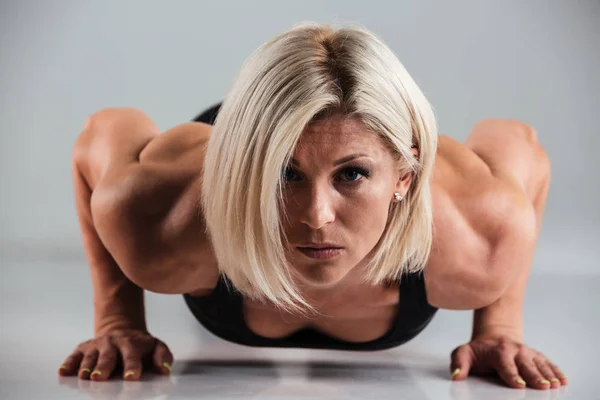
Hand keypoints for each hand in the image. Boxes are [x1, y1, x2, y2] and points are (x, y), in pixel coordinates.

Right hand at [57, 329, 172, 380]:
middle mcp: (113, 343)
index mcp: (132, 343)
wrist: (122, 331)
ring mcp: (97, 345)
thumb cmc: (141, 346)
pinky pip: (75, 355)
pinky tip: (63, 372)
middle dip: (103, 366)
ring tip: (84, 377)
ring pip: (90, 356)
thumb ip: (163, 357)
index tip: (131, 377)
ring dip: (86, 366)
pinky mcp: (84, 348)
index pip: (132, 355)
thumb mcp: (156, 347)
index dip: (132, 366)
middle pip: (108, 355)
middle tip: (99, 378)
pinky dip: (69, 363)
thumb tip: (164, 370)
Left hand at [450, 336, 567, 389]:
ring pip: (539, 364)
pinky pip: (548, 362)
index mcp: (497, 351)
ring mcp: (527, 352)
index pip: (505, 363)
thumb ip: (459, 364)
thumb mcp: (464, 353)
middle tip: (542, 386)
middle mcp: (515, 350)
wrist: (494, 337)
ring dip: (548, 374)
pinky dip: (556, 370)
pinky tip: (563, 380)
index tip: (518, 384)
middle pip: (526, 364)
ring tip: (555, 385)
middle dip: (534, 375)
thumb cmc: (479, 350)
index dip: (511, 374)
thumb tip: (456, 376)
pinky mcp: (536, 355)